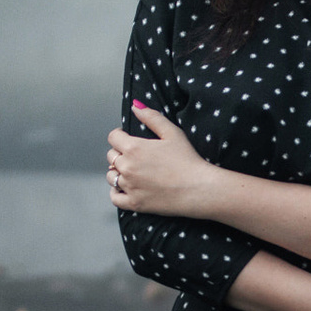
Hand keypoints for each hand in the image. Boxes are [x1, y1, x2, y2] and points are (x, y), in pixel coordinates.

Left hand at [108, 101, 218, 216]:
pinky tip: (126, 188)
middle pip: (111, 157)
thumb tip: (136, 106)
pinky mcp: (134, 203)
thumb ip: (152, 117)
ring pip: (111, 176)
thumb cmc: (188, 161)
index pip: (113, 137)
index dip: (120, 136)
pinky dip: (117, 193)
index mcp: (134, 148)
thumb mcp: (172, 133)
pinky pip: (115, 198)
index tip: (128, 139)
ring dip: (118, 172)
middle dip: (120, 153)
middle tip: (135, 157)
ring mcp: (129, 187)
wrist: (199, 189)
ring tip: (132, 172)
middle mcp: (127, 167)